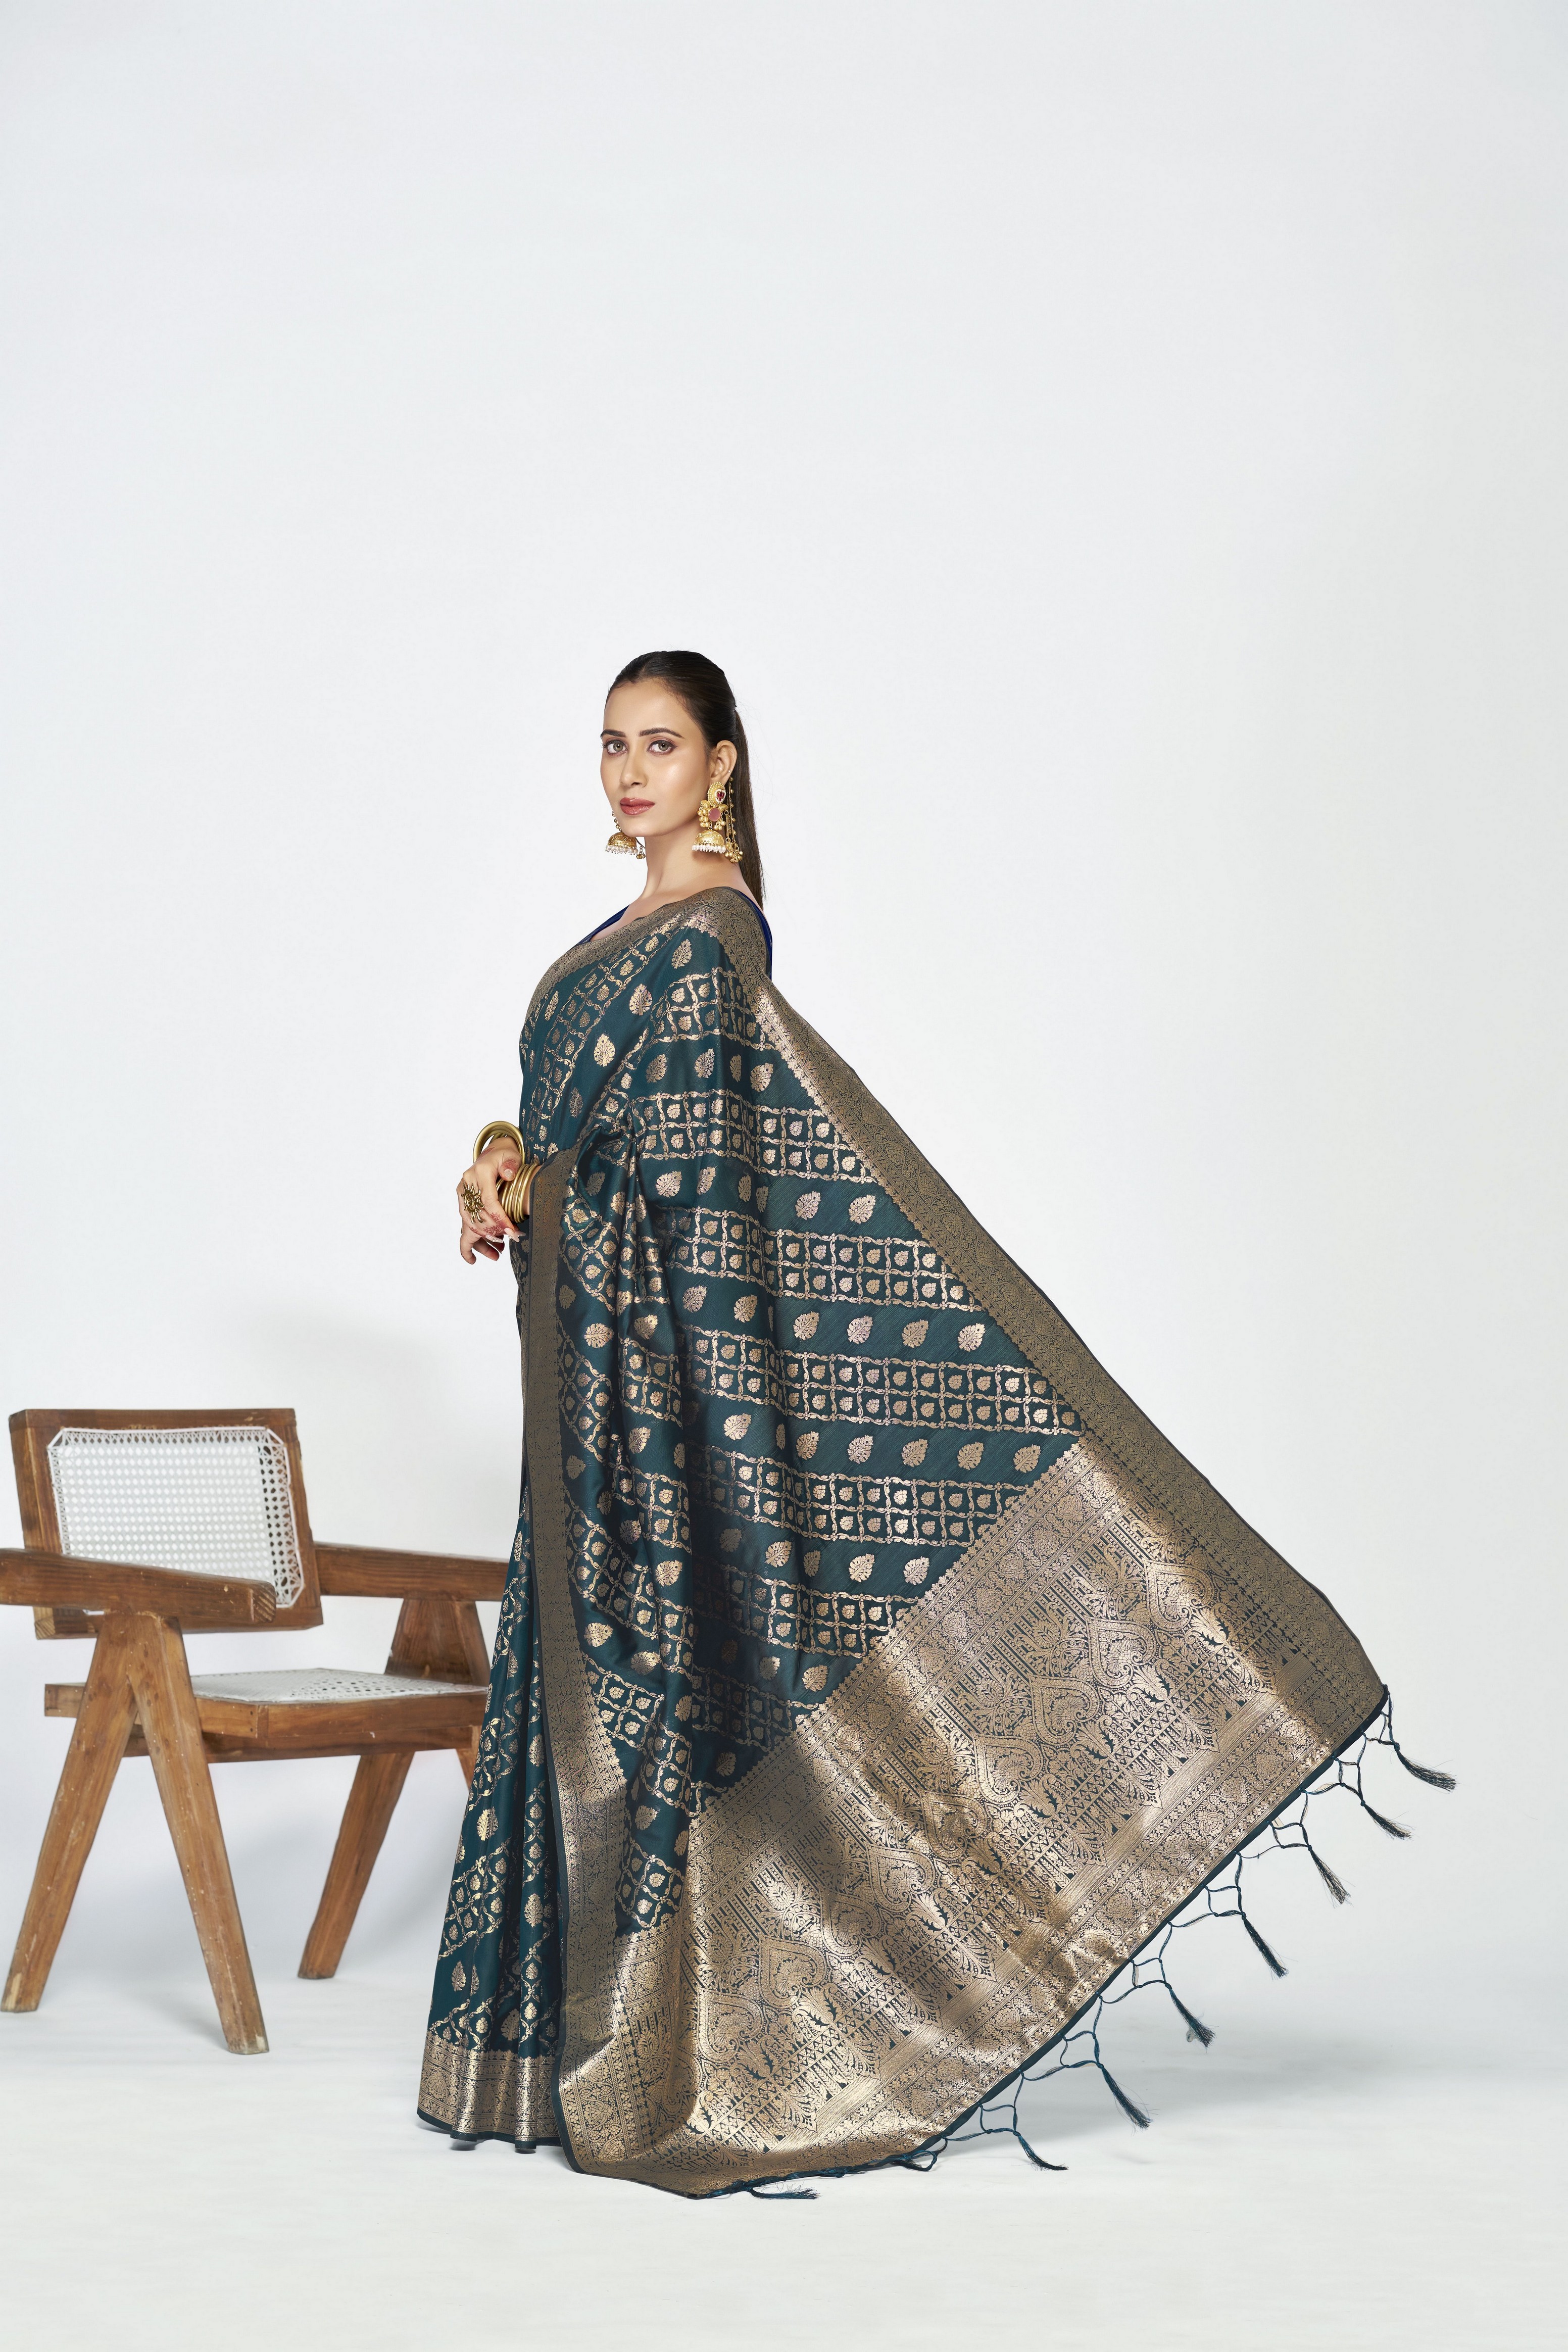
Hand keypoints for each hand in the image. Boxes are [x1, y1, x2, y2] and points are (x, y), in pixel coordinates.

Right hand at [457, 1141, 520, 1264]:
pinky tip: (474, 1259)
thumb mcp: (510, 1155)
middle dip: (494, 1235)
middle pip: (477, 1217)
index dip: (500, 1220)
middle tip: (511, 1242)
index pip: (489, 1202)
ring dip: (483, 1243)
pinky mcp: (463, 1205)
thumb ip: (510, 1164)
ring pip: (469, 1227)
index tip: (512, 1233)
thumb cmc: (504, 1156)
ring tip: (498, 1254)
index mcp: (479, 1175)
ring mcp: (462, 1197)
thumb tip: (509, 1174)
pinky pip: (464, 1228)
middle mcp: (466, 1187)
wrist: (492, 1155)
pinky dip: (469, 1245)